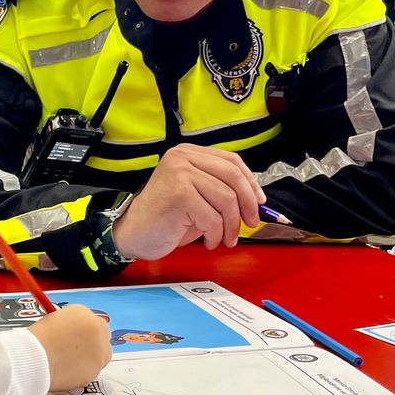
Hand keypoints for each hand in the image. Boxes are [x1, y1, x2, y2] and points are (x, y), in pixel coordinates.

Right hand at [28, 304, 111, 391]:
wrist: (34, 358)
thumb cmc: (37, 339)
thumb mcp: (54, 320)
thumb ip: (70, 325)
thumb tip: (75, 332)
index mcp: (84, 314)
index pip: (94, 321)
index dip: (87, 330)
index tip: (80, 336)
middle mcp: (97, 330)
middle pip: (103, 336)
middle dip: (94, 343)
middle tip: (78, 349)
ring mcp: (99, 351)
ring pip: (101, 355)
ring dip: (90, 357)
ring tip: (69, 360)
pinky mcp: (95, 371)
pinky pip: (93, 370)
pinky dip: (83, 371)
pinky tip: (67, 369)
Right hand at [111, 144, 264, 260]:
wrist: (134, 233)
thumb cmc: (165, 217)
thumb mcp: (197, 195)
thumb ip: (220, 188)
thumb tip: (257, 198)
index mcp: (188, 153)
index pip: (232, 161)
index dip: (251, 182)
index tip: (260, 202)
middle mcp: (182, 158)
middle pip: (233, 177)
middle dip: (248, 204)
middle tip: (250, 223)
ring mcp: (179, 174)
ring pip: (226, 199)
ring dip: (231, 225)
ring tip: (225, 238)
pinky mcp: (179, 195)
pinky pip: (212, 218)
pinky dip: (216, 235)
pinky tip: (208, 241)